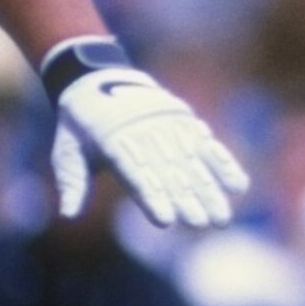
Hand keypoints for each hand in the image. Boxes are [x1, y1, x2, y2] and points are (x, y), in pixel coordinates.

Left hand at [51, 63, 249, 229]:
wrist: (96, 80)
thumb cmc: (79, 126)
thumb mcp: (66, 150)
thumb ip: (72, 181)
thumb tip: (68, 215)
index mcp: (114, 139)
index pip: (136, 173)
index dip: (151, 197)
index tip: (165, 221)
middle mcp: (146, 132)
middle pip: (170, 171)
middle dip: (188, 199)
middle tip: (202, 224)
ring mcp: (169, 127)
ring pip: (192, 163)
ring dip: (209, 191)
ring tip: (222, 218)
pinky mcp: (184, 123)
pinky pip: (207, 145)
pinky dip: (224, 164)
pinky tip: (238, 185)